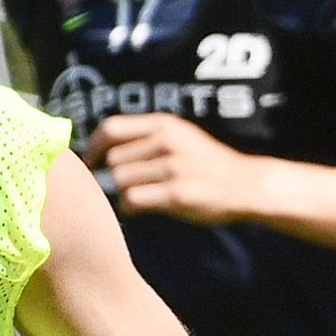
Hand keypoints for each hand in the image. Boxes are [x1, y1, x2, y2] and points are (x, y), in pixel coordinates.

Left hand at [82, 114, 266, 224]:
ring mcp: (172, 167)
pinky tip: (138, 210)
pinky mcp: (177, 193)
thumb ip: (147, 137)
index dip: (93, 146)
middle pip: (113, 159)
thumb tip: (104, 146)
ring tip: (134, 198)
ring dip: (120, 193)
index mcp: (164, 124)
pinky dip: (129, 208)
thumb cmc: (207, 164)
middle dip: (110, 176)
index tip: (90, 162)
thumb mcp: (181, 136)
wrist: (245, 185)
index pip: (111, 128)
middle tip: (119, 188)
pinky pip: (132, 199)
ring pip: (120, 180)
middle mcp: (167, 141)